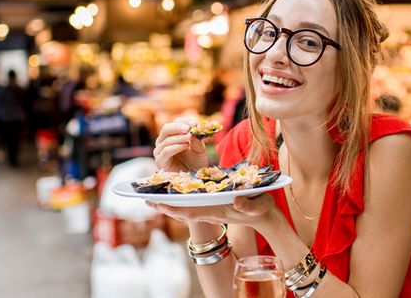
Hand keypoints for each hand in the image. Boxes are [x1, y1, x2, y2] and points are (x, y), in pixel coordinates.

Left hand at [149, 193, 278, 229]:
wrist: (265, 216)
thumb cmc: (262, 210)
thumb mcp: (259, 206)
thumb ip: (249, 205)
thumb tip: (238, 202)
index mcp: (218, 212)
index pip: (192, 212)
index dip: (175, 209)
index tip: (160, 204)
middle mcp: (210, 212)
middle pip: (183, 211)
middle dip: (165, 206)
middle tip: (146, 200)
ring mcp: (210, 209)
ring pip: (185, 207)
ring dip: (169, 203)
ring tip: (152, 197)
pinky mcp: (212, 206)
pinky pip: (192, 204)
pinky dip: (180, 200)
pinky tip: (171, 193)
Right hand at [153, 117, 207, 171]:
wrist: (194, 178)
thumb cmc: (195, 162)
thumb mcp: (199, 148)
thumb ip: (196, 139)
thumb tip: (194, 128)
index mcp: (172, 135)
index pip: (175, 123)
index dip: (185, 121)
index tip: (195, 123)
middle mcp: (163, 141)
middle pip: (166, 129)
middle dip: (178, 127)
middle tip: (188, 128)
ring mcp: (160, 151)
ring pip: (166, 140)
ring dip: (179, 137)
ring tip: (189, 139)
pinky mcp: (160, 161)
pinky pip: (165, 151)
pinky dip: (176, 147)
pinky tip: (185, 146)